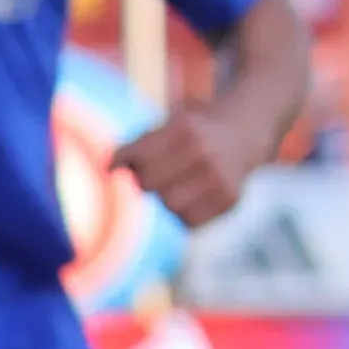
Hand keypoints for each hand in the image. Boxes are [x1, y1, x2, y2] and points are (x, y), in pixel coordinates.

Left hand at [112, 106, 267, 228]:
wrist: (242, 135)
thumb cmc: (190, 135)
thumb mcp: (166, 127)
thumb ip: (135, 147)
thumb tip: (106, 170)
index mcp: (184, 130)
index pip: (135, 159)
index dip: (126, 163)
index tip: (126, 163)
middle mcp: (204, 154)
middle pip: (149, 185)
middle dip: (147, 181)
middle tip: (156, 175)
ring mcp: (220, 178)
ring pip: (170, 205)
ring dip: (166, 199)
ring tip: (175, 187)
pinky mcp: (230, 199)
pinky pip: (190, 221)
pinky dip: (185, 214)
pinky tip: (192, 197)